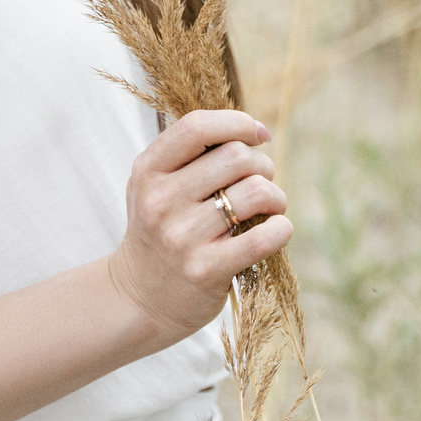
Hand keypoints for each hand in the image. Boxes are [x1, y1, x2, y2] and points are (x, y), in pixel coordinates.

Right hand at [107, 109, 292, 341]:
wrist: (139, 297)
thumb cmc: (161, 231)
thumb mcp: (156, 185)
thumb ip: (193, 154)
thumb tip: (256, 131)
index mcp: (148, 171)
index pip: (197, 127)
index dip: (237, 123)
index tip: (258, 134)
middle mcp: (161, 201)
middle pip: (236, 157)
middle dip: (262, 165)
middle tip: (261, 181)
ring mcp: (182, 237)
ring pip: (255, 192)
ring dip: (275, 196)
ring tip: (270, 207)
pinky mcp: (205, 270)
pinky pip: (262, 238)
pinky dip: (281, 229)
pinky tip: (278, 230)